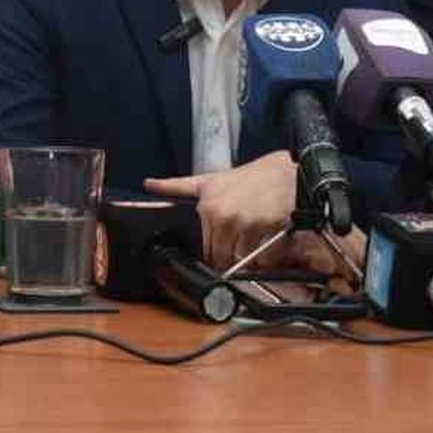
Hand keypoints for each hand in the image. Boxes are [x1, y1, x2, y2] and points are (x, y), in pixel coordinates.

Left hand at [145, 150, 297, 269]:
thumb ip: (176, 186)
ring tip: (256, 240)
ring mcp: (246, 222)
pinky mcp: (268, 227)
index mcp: (207, 208)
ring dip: (251, 258)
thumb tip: (148, 184)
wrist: (284, 172)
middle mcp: (223, 216)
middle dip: (231, 259)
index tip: (218, 259)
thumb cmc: (248, 177)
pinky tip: (270, 240)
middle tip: (241, 250)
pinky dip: (269, 256)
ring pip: (244, 259)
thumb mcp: (208, 180)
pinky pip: (266, 257)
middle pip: (222, 257)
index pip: (205, 248)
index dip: (213, 256)